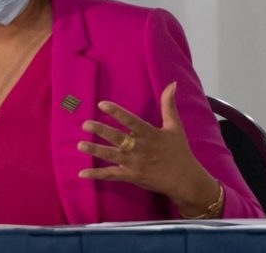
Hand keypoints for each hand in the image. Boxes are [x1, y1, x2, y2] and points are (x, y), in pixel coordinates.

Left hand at [77, 82, 219, 215]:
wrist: (185, 180)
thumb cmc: (179, 151)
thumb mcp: (175, 126)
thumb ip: (169, 105)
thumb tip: (172, 84)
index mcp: (150, 134)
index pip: (131, 121)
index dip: (116, 112)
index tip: (101, 104)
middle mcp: (140, 148)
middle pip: (118, 138)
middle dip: (101, 130)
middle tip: (85, 124)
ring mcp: (134, 163)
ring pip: (111, 156)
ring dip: (95, 150)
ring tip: (80, 145)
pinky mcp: (131, 176)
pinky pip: (111, 175)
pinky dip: (97, 175)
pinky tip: (82, 173)